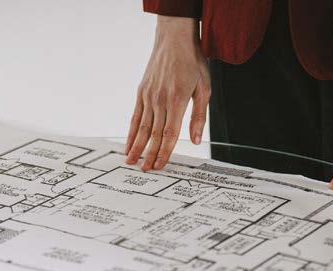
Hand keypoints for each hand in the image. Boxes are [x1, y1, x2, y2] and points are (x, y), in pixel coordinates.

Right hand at [125, 16, 210, 170]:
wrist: (174, 39)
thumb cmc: (192, 62)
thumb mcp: (204, 88)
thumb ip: (199, 117)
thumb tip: (195, 140)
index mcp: (178, 100)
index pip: (170, 133)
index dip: (165, 152)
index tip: (160, 166)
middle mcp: (160, 100)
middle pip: (155, 134)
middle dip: (149, 154)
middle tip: (145, 170)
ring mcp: (149, 96)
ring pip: (142, 127)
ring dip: (137, 146)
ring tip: (131, 161)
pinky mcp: (141, 92)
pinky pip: (136, 116)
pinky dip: (132, 131)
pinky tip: (129, 143)